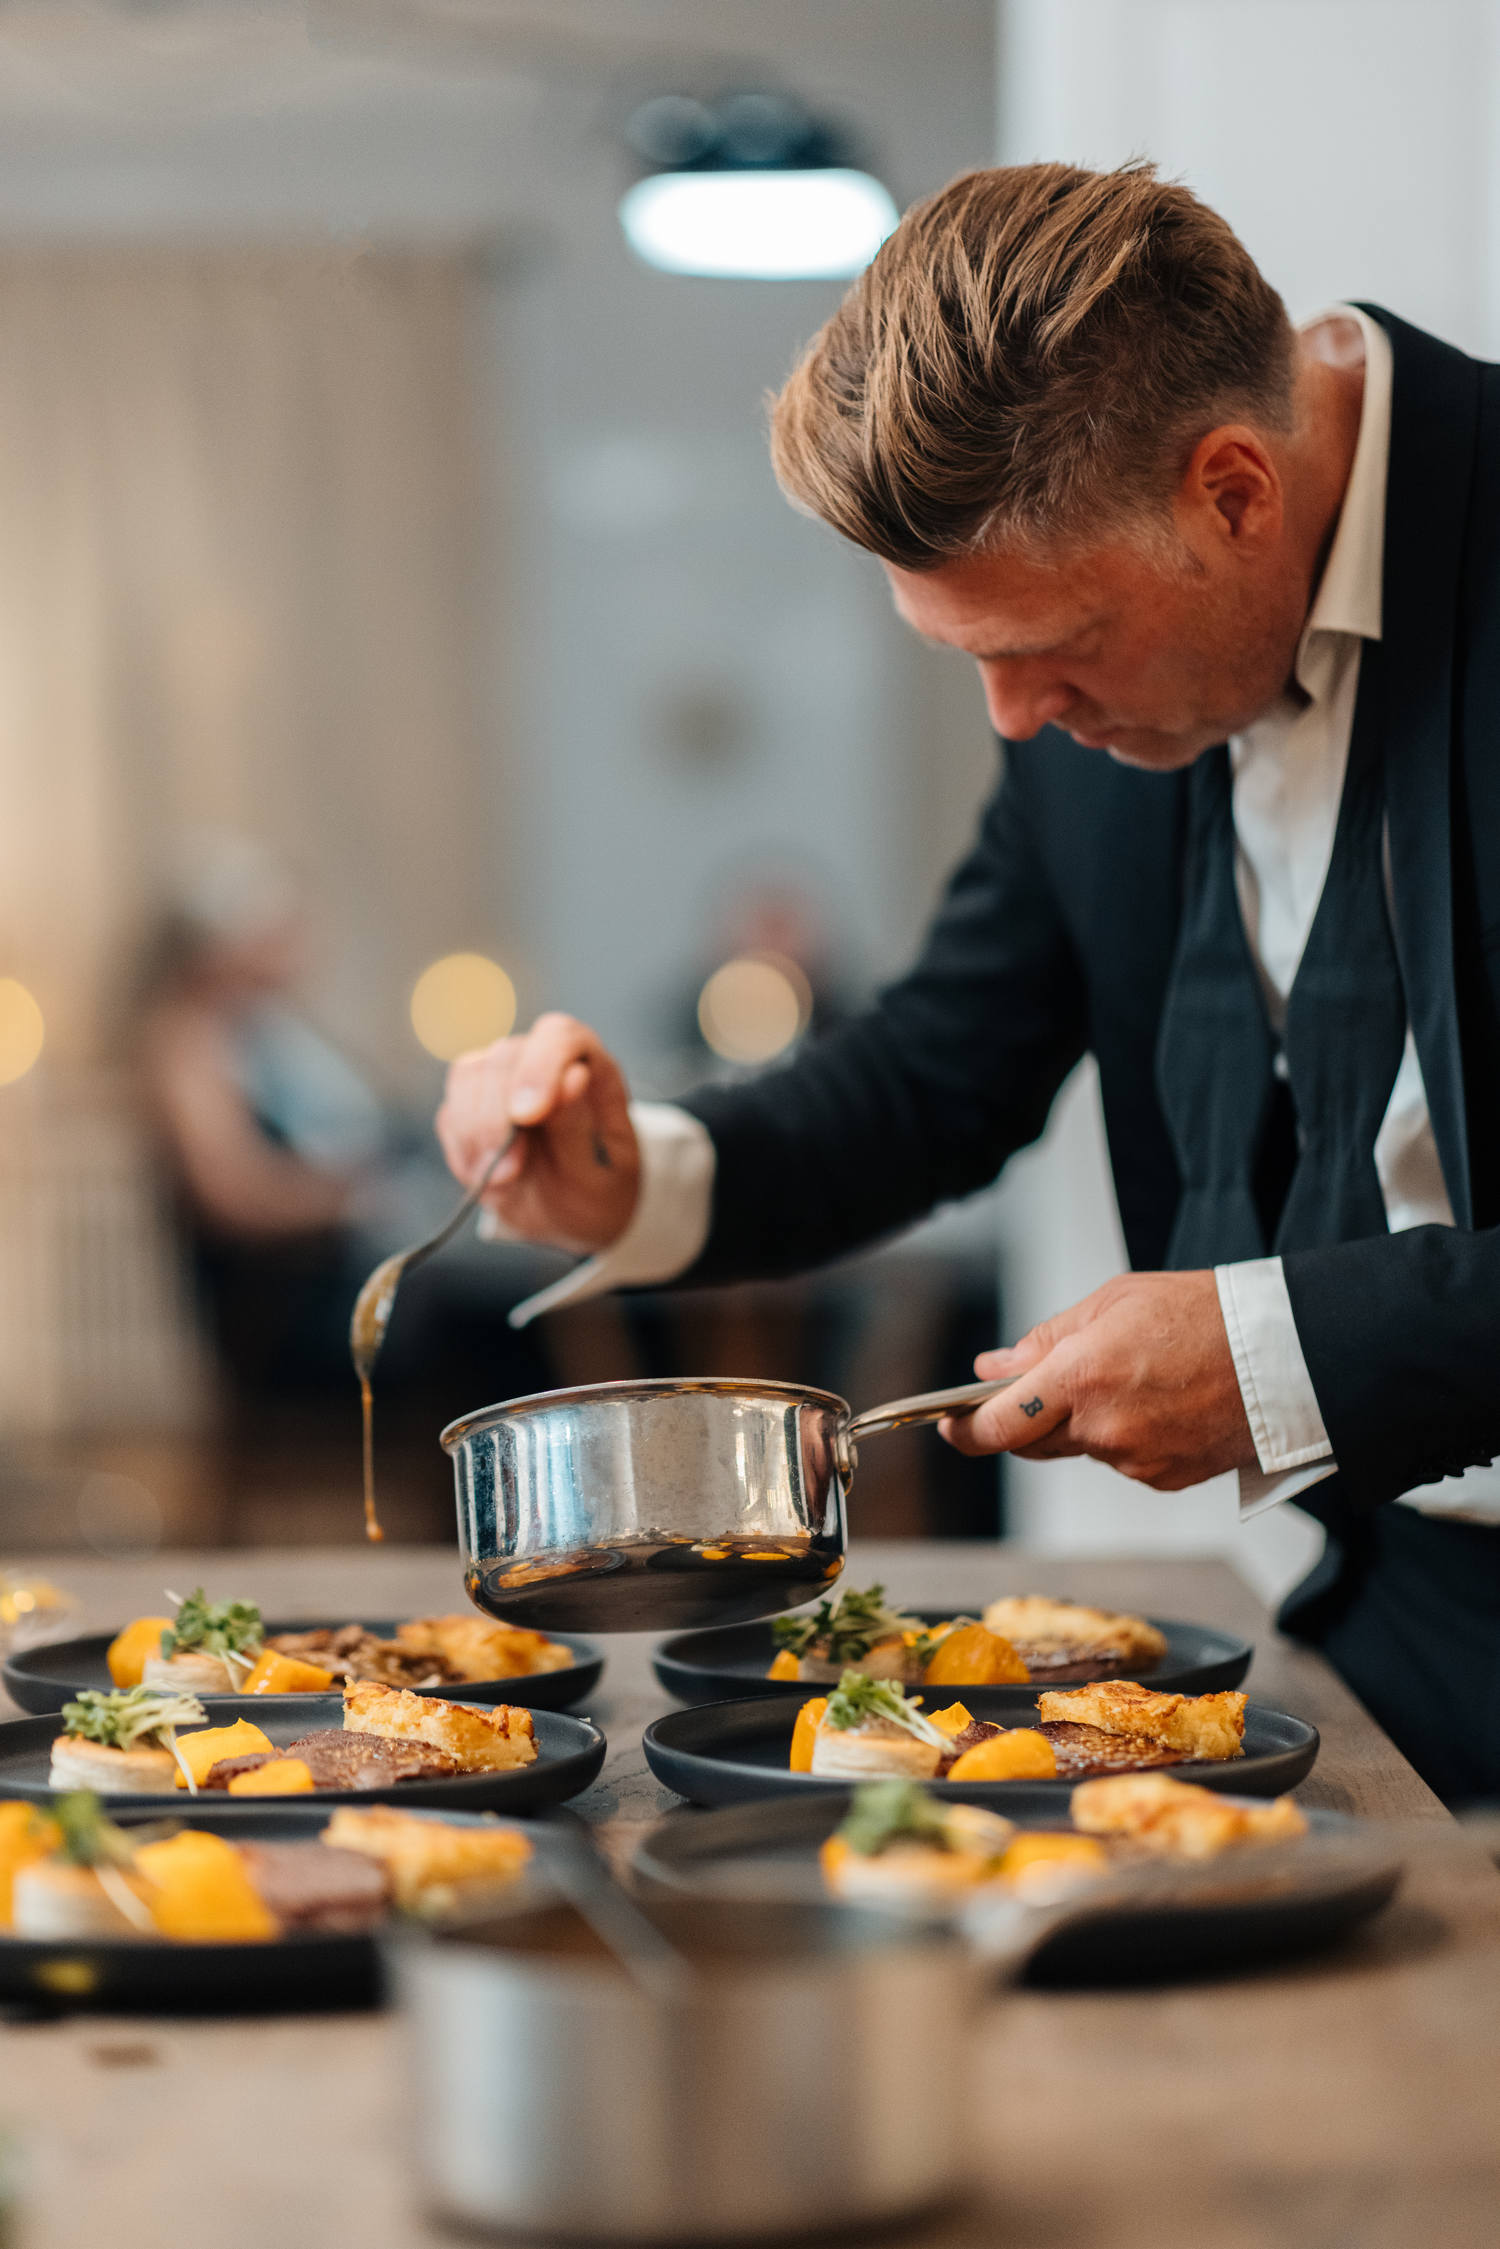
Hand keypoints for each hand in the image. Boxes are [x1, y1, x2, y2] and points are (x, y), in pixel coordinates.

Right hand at [435, 1014, 640, 1254]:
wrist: (569, 1213)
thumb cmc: (596, 1185)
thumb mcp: (603, 1167)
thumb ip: (581, 1124)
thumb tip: (573, 1076)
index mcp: (587, 1064)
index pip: (558, 1035)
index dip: (539, 1068)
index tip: (527, 1116)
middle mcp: (541, 1059)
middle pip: (504, 1058)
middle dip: (499, 1118)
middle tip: (511, 1172)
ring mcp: (501, 1077)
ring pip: (467, 1077)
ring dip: (476, 1135)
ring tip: (504, 1180)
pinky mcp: (469, 1105)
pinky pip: (449, 1116)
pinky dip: (463, 1153)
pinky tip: (489, 1178)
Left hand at [939, 1271, 1257, 1488]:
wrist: (1283, 1357)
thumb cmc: (1202, 1315)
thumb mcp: (1112, 1304)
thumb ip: (1045, 1340)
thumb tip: (994, 1368)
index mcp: (1080, 1376)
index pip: (999, 1425)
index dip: (966, 1430)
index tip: (951, 1424)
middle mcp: (1102, 1428)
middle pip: (1032, 1443)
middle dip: (1025, 1420)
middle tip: (1044, 1387)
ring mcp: (1133, 1460)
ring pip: (1082, 1449)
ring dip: (1085, 1424)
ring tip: (1133, 1379)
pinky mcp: (1162, 1479)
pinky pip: (1122, 1462)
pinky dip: (1125, 1438)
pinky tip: (1159, 1404)